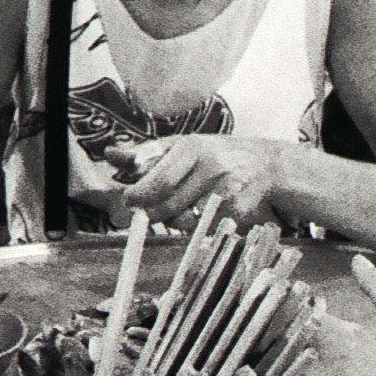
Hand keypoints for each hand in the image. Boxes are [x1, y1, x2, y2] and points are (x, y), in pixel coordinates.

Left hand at [114, 135, 283, 223]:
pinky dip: (195, 227)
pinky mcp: (238, 214)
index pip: (160, 179)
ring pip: (184, 221)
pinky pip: (203, 229)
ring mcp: (227, 192)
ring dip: (173, 221)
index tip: (128, 200)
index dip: (140, 195)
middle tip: (143, 213)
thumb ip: (146, 153)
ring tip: (178, 209)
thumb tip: (110, 155)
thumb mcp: (182, 146)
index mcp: (193, 148)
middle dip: (150, 213)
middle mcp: (212, 168)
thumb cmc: (214, 154)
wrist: (265, 164)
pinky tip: (201, 215)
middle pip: (169, 204)